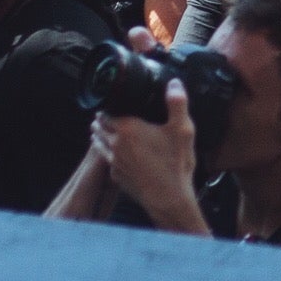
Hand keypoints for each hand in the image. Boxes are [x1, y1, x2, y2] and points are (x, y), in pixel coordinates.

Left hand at [91, 77, 200, 225]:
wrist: (168, 197)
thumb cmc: (175, 164)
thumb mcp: (182, 130)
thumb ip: (177, 104)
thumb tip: (174, 84)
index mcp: (128, 128)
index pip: (107, 112)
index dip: (107, 106)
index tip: (109, 103)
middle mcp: (116, 143)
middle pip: (100, 126)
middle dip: (101, 119)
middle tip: (105, 115)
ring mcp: (114, 161)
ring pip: (98, 143)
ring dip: (98, 135)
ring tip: (99, 130)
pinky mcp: (116, 175)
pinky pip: (107, 161)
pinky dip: (107, 154)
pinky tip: (113, 154)